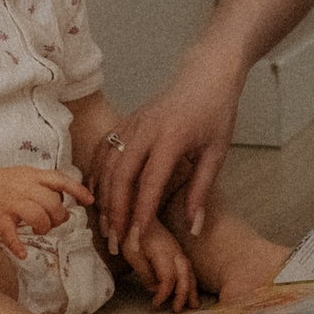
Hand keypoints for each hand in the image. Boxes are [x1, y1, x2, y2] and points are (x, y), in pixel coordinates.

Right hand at [0, 164, 92, 259]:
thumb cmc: (0, 183)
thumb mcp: (25, 176)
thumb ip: (45, 188)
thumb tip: (66, 209)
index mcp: (32, 175)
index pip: (60, 180)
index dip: (77, 190)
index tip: (89, 201)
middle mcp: (23, 187)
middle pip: (52, 202)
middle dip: (58, 216)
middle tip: (53, 223)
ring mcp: (10, 201)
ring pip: (37, 216)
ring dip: (43, 227)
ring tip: (39, 231)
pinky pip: (10, 233)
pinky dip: (18, 245)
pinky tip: (22, 253)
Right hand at [98, 59, 239, 249]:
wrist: (205, 74)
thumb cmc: (216, 113)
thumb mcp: (217, 152)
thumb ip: (201, 191)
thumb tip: (193, 227)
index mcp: (172, 137)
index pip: (150, 182)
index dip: (142, 213)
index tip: (138, 239)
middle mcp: (146, 130)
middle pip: (121, 175)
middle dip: (116, 211)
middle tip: (117, 240)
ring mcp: (132, 123)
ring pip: (107, 164)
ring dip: (103, 196)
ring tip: (106, 225)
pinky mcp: (125, 120)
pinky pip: (104, 150)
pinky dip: (97, 174)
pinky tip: (97, 195)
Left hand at [121, 216, 198, 311]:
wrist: (137, 212)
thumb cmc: (132, 233)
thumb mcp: (132, 253)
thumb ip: (144, 272)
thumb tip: (155, 290)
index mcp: (163, 252)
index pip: (168, 278)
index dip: (163, 294)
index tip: (155, 305)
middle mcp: (175, 251)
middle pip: (184, 275)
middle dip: (183, 294)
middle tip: (177, 310)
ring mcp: (178, 250)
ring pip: (189, 272)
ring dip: (192, 289)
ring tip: (194, 305)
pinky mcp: (177, 250)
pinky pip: (188, 268)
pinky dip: (191, 281)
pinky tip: (191, 290)